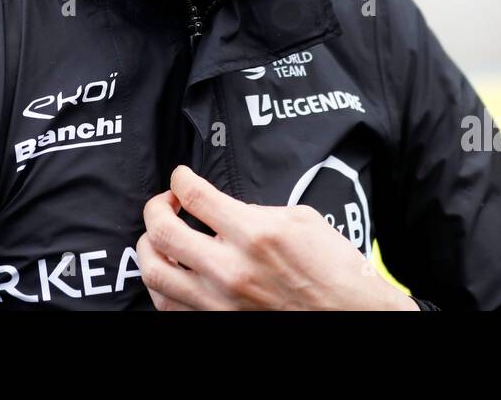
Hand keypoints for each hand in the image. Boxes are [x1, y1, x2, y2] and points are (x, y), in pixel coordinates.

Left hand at [136, 165, 417, 310]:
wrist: (351, 315)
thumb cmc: (334, 269)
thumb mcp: (300, 220)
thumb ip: (255, 210)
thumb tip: (224, 209)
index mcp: (254, 233)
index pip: (194, 195)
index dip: (179, 179)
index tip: (181, 178)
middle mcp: (230, 268)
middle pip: (161, 231)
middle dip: (155, 208)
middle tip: (164, 203)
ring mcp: (220, 302)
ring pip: (154, 272)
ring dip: (149, 248)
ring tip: (160, 238)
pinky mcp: (217, 323)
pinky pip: (169, 305)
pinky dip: (162, 284)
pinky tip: (172, 270)